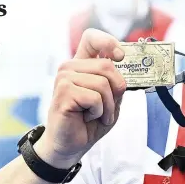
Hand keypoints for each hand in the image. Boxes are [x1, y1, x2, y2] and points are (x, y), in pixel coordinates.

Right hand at [34, 28, 126, 168]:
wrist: (71, 145)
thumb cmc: (89, 121)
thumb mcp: (111, 99)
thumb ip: (115, 81)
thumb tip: (122, 63)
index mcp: (81, 64)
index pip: (91, 38)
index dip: (108, 42)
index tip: (120, 56)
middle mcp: (70, 67)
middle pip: (107, 65)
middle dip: (116, 90)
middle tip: (107, 107)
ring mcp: (64, 78)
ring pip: (102, 83)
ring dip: (107, 106)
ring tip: (96, 114)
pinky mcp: (62, 92)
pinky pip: (95, 98)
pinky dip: (98, 112)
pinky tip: (86, 117)